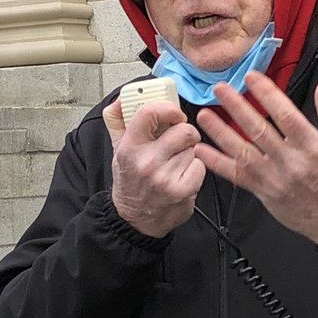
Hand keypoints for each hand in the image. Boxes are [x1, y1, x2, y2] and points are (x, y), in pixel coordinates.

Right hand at [104, 96, 205, 237]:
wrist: (134, 219)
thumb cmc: (129, 181)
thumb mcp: (117, 149)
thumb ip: (118, 120)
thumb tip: (123, 98)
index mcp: (129, 147)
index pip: (150, 113)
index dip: (168, 108)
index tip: (173, 113)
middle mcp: (146, 162)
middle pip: (183, 130)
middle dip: (185, 133)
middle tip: (178, 141)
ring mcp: (165, 177)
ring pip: (194, 148)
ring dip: (189, 153)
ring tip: (175, 163)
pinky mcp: (182, 190)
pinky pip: (200, 165)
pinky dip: (195, 169)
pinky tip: (183, 175)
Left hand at [196, 72, 317, 247]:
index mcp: (312, 145)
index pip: (286, 115)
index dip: (267, 95)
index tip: (252, 77)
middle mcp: (291, 161)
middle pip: (259, 130)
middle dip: (237, 107)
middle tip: (220, 89)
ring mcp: (275, 178)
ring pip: (243, 152)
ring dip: (220, 133)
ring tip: (204, 115)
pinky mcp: (263, 192)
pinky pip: (236, 176)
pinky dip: (217, 163)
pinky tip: (201, 151)